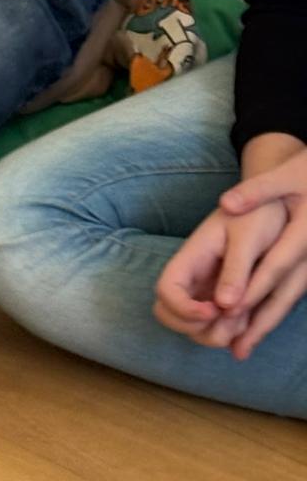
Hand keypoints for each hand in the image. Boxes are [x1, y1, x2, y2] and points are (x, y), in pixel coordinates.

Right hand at [155, 202, 289, 351]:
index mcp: (191, 258)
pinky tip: (248, 319)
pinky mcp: (221, 302)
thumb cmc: (255, 216)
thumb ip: (236, 270)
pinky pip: (215, 329)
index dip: (183, 309)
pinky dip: (229, 334)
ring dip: (216, 334)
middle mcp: (192, 278)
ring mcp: (204, 291)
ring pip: (192, 328)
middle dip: (194, 328)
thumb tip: (224, 306)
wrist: (266, 209)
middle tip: (227, 318)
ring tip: (244, 317)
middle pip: (168, 314)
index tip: (215, 309)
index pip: (166, 291)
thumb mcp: (248, 237)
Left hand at [212, 145, 306, 355]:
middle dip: (259, 320)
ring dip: (266, 323)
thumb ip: (257, 191)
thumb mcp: (286, 176)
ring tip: (241, 349)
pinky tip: (256, 325)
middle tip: (235, 347)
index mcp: (304, 233)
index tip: (230, 307)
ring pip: (290, 299)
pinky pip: (292, 293)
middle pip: (285, 293)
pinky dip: (274, 310)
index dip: (254, 286)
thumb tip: (225, 203)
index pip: (276, 265)